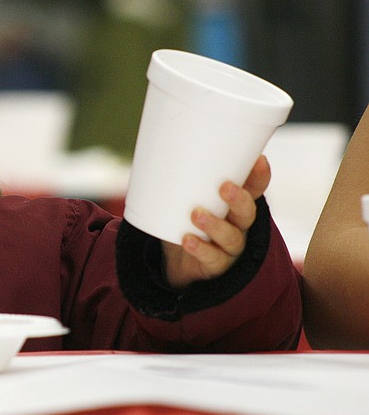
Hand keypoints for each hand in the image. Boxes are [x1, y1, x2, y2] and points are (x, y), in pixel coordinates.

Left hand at [162, 156, 270, 288]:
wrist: (177, 263)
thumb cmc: (184, 223)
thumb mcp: (184, 200)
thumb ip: (178, 180)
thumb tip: (156, 149)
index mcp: (234, 205)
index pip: (254, 190)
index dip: (259, 177)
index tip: (259, 160)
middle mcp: (238, 226)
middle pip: (247, 213)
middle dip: (239, 199)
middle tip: (225, 187)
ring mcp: (228, 248)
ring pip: (231, 237)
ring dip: (215, 225)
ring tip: (197, 214)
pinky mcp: (215, 265)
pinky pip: (212, 258)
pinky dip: (200, 249)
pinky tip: (187, 240)